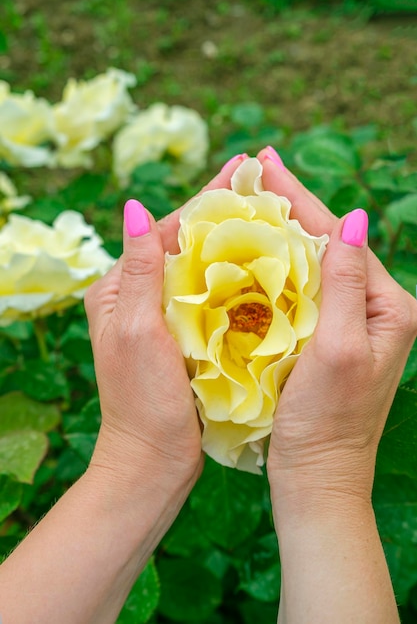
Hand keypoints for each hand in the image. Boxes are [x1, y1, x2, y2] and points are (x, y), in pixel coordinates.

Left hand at [84, 158, 246, 498]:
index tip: (242, 167)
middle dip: (222, 213)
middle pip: (185, 243)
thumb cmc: (141, 400)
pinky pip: (210, 296)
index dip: (206, 198)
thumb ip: (139, 270)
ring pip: (200, 268)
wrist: (152, 461)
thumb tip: (131, 206)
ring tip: (270, 213)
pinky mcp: (183, 337)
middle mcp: (137, 297)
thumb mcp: (136, 330)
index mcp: (118, 288)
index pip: (166, 229)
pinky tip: (262, 264)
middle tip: (262, 181)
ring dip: (232, 242)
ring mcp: (161, 317)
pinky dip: (234, 278)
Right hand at [258, 148, 416, 503]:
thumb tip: (352, 219)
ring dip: (282, 231)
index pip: (340, 237)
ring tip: (253, 197)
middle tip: (257, 166)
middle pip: (328, 243)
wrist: (317, 478)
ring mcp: (352, 323)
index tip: (265, 163)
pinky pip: (303, 289)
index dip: (300, 198)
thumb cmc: (327, 422)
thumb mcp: (339, 350)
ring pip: (314, 263)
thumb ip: (345, 285)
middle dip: (291, 205)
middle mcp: (376, 309)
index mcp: (389, 307)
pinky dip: (278, 265)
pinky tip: (256, 248)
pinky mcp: (329, 338)